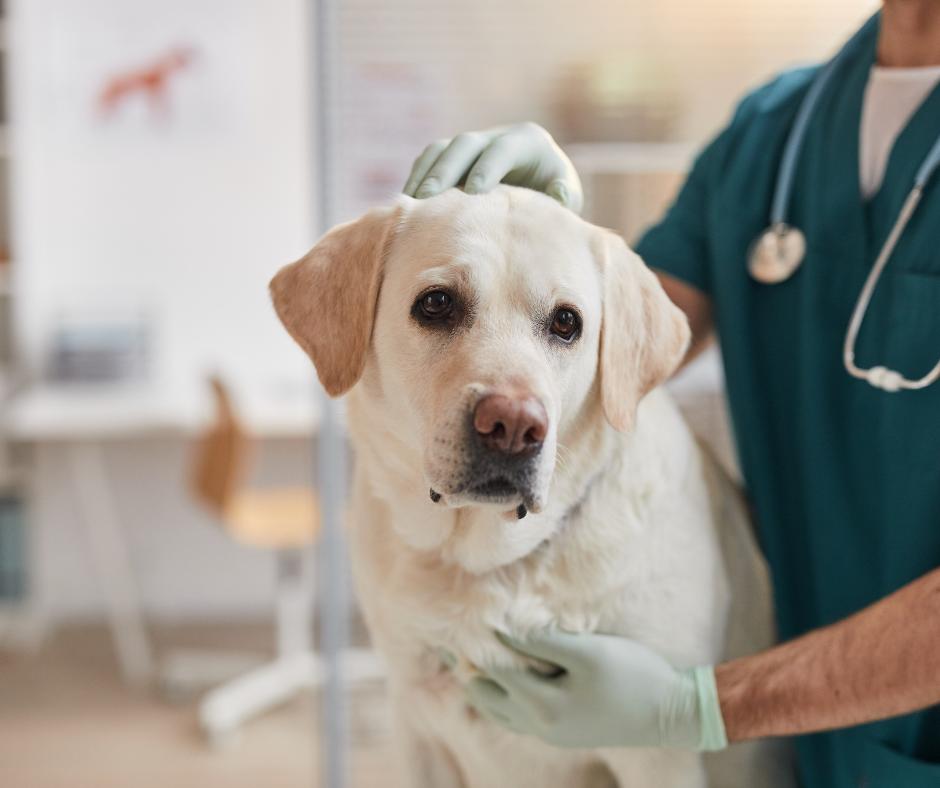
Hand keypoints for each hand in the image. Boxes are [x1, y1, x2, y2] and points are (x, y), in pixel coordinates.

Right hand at [402, 123, 583, 212]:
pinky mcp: (456, 156)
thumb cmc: (555, 197)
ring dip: (425, 173)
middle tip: (429, 197)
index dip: (486, 168)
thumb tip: (559, 194)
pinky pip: (431, 160)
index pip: (503, 149)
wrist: (541, 189)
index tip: (472, 192)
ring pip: (442, 148)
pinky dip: (418, 177)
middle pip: (465, 144)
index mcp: (528, 140)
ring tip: (411, 202)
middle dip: (446, 169)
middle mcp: (497, 135)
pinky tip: (408, 203)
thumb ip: (564, 197)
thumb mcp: (568, 197)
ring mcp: (473, 144)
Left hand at [465, 630, 726, 749]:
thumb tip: (500, 628)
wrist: (671, 713)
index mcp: (543, 706)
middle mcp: (539, 725)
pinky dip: (500, 695)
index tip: (459, 618)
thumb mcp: (589, 652)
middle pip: (485, 695)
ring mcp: (549, 732)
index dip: (474, 643)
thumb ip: (543, 642)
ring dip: (481, 683)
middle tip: (448, 638)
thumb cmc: (633, 675)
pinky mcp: (560, 732)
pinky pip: (514, 716)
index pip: (493, 670)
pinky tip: (502, 676)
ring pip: (497, 710)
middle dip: (466, 667)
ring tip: (465, 655)